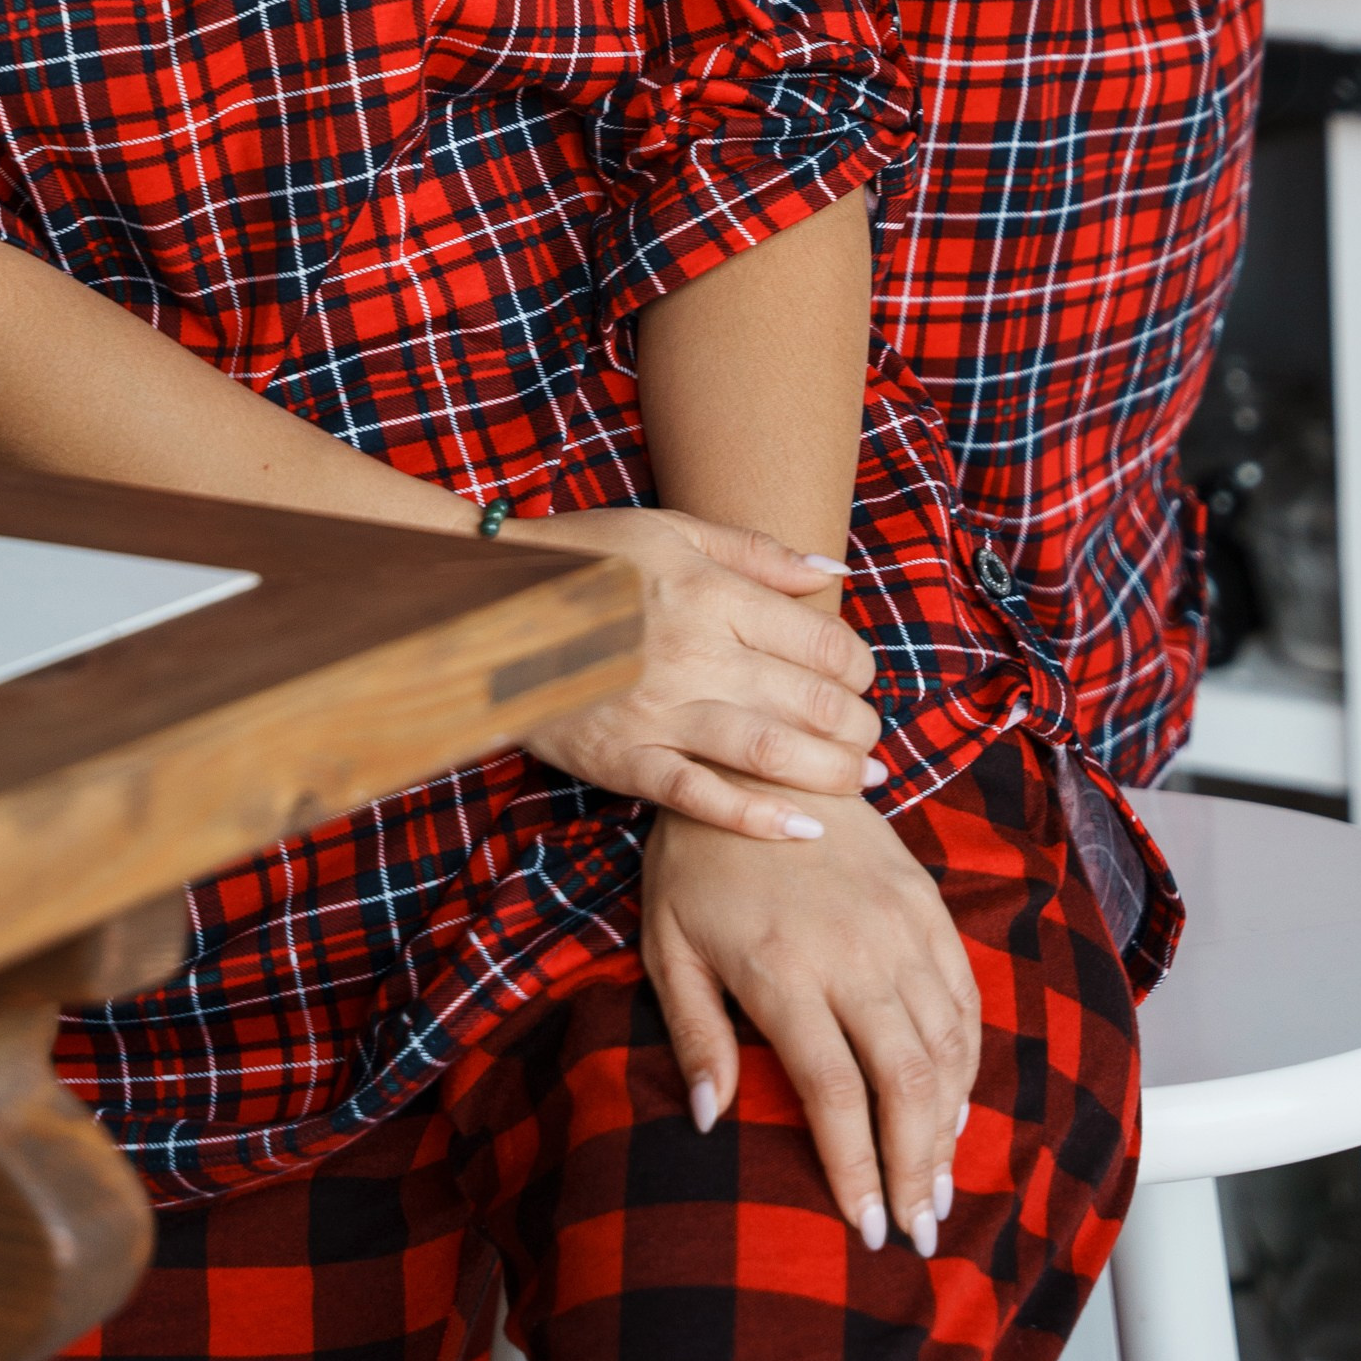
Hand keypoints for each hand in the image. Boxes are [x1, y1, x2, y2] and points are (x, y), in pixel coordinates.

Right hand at [513, 511, 882, 839]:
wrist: (490, 603)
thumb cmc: (592, 559)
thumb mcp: (673, 531)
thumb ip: (756, 552)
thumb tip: (833, 570)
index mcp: (709, 591)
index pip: (820, 638)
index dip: (858, 666)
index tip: (860, 681)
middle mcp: (692, 650)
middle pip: (807, 699)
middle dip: (858, 727)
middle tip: (870, 741)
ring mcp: (656, 709)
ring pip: (767, 751)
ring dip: (829, 774)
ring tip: (860, 783)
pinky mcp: (622, 757)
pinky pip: (697, 796)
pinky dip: (755, 819)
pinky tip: (802, 829)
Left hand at [642, 794, 980, 1252]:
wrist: (757, 756)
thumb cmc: (699, 855)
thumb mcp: (665, 943)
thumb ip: (692, 1035)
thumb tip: (711, 1120)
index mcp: (784, 969)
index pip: (837, 1095)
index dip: (857, 1171)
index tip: (867, 1226)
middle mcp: (854, 951)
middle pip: (909, 1081)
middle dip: (917, 1165)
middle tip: (920, 1226)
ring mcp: (898, 925)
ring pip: (948, 1046)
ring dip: (949, 1124)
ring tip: (939, 1182)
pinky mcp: (926, 904)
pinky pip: (965, 997)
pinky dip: (969, 1060)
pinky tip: (956, 1103)